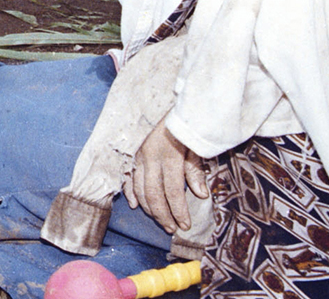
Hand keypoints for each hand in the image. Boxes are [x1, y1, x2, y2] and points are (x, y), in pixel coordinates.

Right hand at [123, 119, 208, 233]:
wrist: (164, 99)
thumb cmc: (183, 122)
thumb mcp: (194, 142)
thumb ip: (196, 169)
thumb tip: (201, 194)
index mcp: (169, 155)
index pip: (173, 191)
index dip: (179, 211)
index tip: (185, 224)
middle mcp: (150, 157)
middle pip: (153, 194)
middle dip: (163, 215)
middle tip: (172, 229)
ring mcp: (138, 155)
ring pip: (139, 188)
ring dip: (149, 208)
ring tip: (160, 221)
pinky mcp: (131, 152)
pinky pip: (127, 176)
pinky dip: (130, 192)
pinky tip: (135, 204)